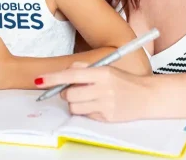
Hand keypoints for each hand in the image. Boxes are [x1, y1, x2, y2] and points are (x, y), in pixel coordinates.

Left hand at [35, 62, 149, 121]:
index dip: (53, 78)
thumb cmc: (123, 81)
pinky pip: (85, 115)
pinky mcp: (106, 117)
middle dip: (66, 93)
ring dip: (75, 103)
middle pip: (69, 94)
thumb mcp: (106, 69)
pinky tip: (98, 105)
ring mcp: (105, 104)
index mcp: (102, 73)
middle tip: (75, 90)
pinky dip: (87, 111)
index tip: (39, 80)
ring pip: (74, 107)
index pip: (71, 75)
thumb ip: (84, 69)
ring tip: (88, 98)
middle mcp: (103, 88)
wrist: (146, 96)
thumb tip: (66, 72)